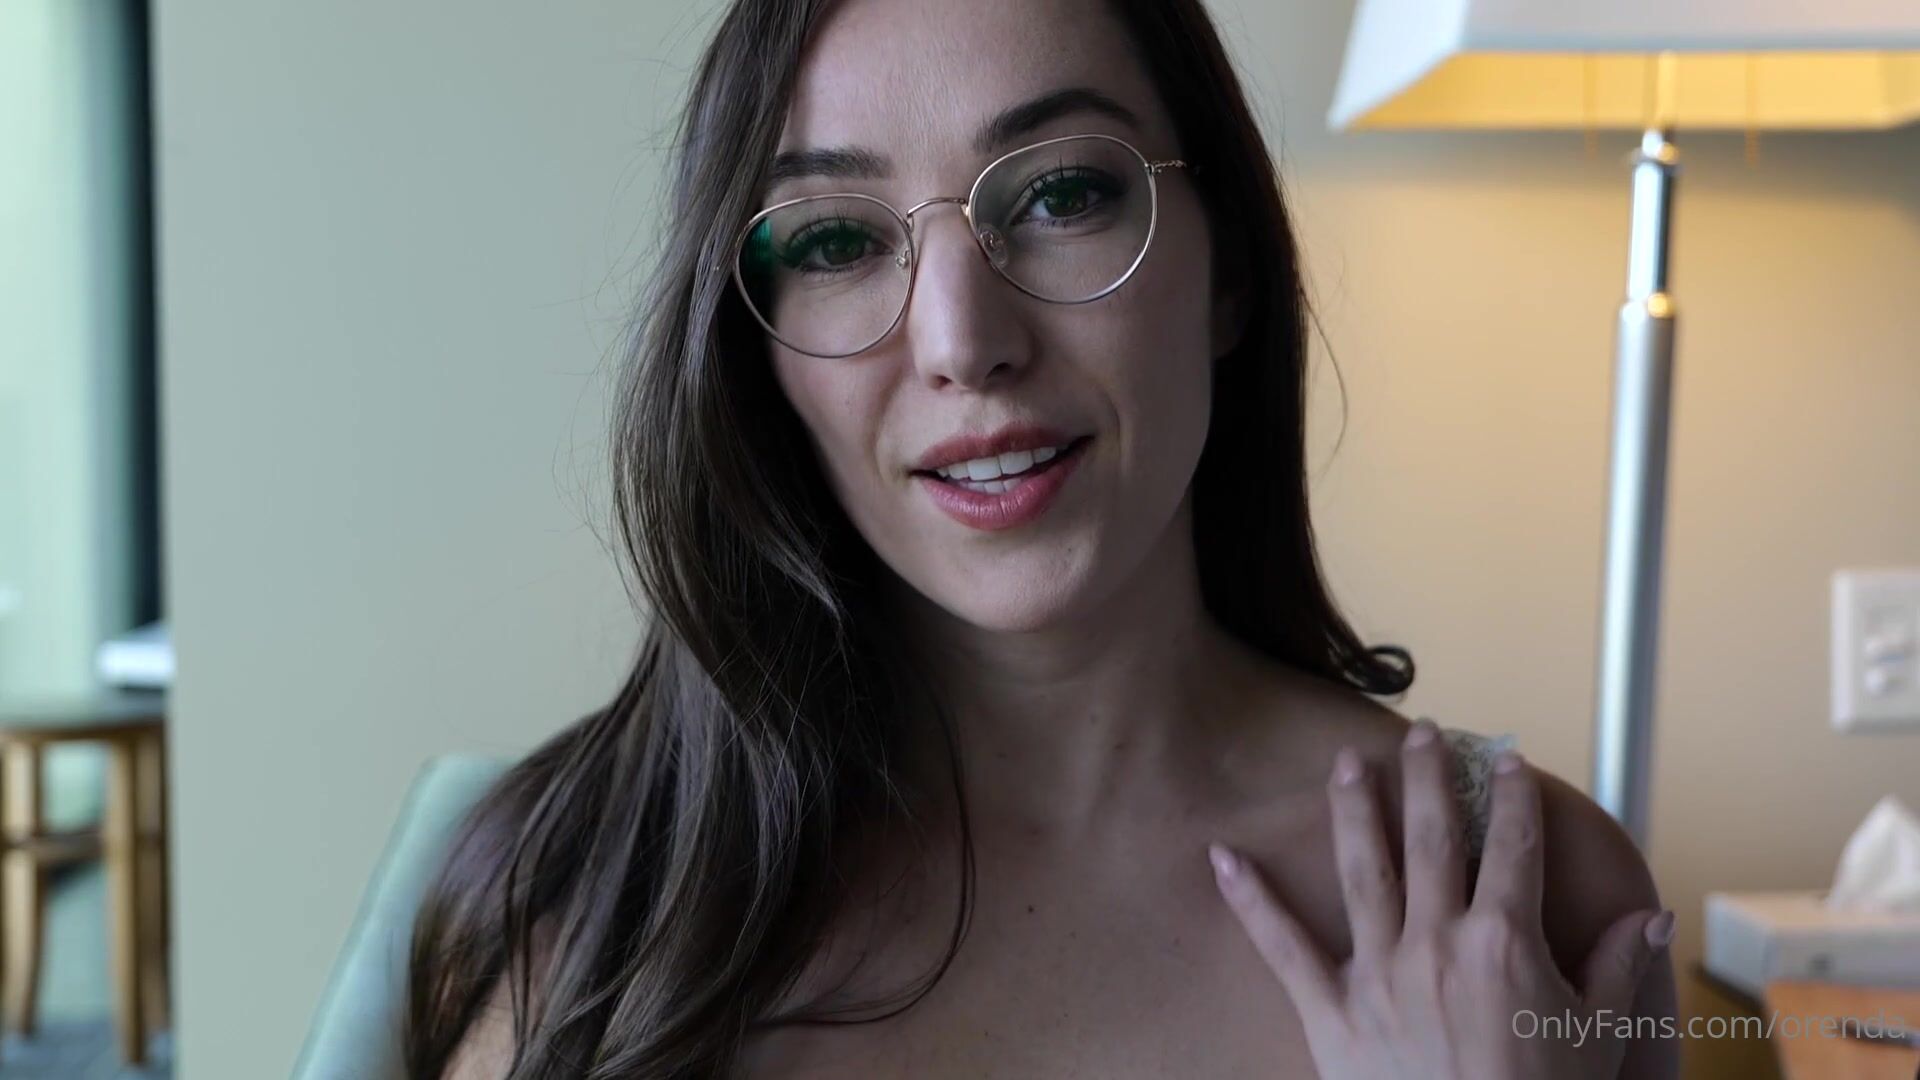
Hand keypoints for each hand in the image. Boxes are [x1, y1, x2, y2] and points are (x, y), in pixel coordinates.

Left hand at [1207, 720, 1673, 1079]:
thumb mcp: (1597, 1038)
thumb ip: (1618, 969)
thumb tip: (1653, 916)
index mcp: (1504, 941)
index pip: (1513, 846)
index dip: (1514, 797)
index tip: (1507, 758)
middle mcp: (1436, 942)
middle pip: (1431, 838)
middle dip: (1428, 779)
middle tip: (1422, 732)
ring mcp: (1378, 974)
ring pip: (1362, 870)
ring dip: (1353, 809)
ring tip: (1345, 762)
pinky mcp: (1330, 1011)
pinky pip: (1281, 947)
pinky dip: (1249, 900)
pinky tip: (1220, 856)